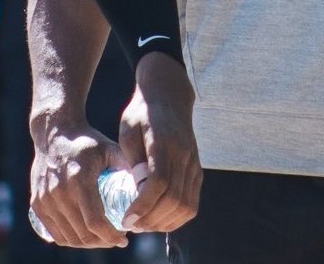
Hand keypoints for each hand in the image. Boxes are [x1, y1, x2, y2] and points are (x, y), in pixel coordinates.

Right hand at [29, 120, 130, 248]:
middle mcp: (59, 192)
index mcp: (79, 180)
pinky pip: (55, 233)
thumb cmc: (87, 142)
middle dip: (102, 242)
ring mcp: (46, 199)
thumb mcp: (110, 149)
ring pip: (68, 237)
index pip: (95, 222)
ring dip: (87, 244)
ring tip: (101, 238)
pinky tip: (83, 236)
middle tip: (115, 239)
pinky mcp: (37, 203)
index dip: (111, 236)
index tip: (124, 239)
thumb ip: (129, 166)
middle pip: (83, 234)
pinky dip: (70, 240)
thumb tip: (150, 186)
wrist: (54, 133)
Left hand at [117, 52, 200, 232]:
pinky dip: (176, 218)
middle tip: (131, 225)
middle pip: (173, 199)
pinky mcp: (197, 171)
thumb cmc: (141, 114)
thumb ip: (133, 161)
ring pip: (186, 205)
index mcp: (164, 143)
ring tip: (143, 224)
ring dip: (164, 222)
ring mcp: (194, 164)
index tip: (126, 218)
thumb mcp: (128, 131)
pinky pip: (192, 203)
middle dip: (151, 219)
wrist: (168, 97)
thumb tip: (135, 194)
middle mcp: (184, 155)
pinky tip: (158, 219)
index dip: (143, 205)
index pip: (159, 182)